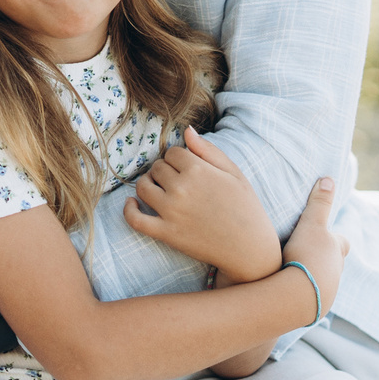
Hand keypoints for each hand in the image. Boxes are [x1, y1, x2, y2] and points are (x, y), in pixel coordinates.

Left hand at [126, 132, 281, 280]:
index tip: (189, 169)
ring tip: (160, 190)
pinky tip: (133, 204)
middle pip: (157, 167)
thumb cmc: (246, 208)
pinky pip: (135, 219)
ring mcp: (171, 212)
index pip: (172, 152)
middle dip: (165, 171)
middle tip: (180, 182)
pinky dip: (129, 210)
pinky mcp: (166, 233)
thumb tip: (187, 130)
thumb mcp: (234, 173)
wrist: (249, 248)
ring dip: (148, 184)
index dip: (179, 159)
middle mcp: (181, 188)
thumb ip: (208, 150)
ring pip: (143, 186)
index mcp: (198, 170)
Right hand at [280, 179, 349, 322]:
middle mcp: (336, 273)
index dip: (336, 238)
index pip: (342, 242)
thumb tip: (329, 179)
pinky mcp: (313, 308)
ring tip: (296, 274)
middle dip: (325, 259)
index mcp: (337, 251)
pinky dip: (302, 292)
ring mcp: (327, 292)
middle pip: (334, 264)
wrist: (298, 295)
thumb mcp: (312, 224)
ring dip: (313, 277)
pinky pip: (309, 297)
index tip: (328, 236)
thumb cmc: (306, 256)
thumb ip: (319, 203)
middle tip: (310, 255)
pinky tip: (288, 290)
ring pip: (324, 282)